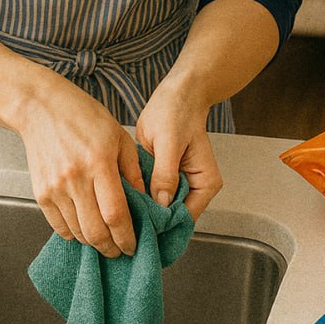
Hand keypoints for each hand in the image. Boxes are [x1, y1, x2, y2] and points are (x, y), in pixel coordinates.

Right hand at [17, 76, 144, 257]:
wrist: (41, 109)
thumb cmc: (84, 117)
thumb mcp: (119, 136)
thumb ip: (133, 170)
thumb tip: (145, 200)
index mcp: (99, 162)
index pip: (115, 213)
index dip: (126, 236)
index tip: (134, 245)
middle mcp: (75, 178)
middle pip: (95, 230)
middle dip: (111, 247)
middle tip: (121, 250)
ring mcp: (55, 188)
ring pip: (77, 232)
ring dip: (93, 242)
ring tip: (105, 240)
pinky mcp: (41, 193)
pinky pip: (59, 226)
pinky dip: (74, 234)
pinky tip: (85, 229)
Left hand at [135, 78, 222, 221]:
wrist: (176, 94)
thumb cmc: (177, 111)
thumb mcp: (169, 143)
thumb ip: (165, 174)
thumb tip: (160, 206)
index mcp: (205, 184)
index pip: (184, 218)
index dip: (162, 225)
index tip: (137, 229)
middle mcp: (195, 189)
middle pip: (171, 218)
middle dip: (149, 220)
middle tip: (122, 223)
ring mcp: (179, 185)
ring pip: (159, 210)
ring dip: (141, 210)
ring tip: (119, 213)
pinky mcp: (164, 178)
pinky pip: (151, 196)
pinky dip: (138, 198)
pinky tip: (121, 198)